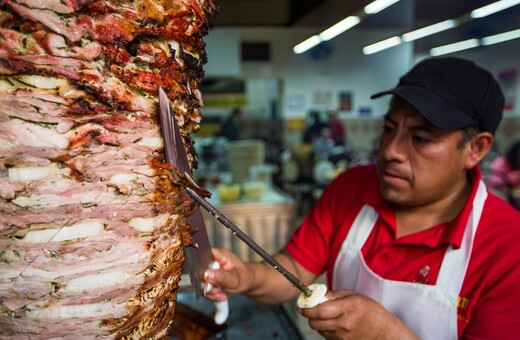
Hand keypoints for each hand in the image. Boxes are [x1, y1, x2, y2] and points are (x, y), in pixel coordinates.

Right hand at [203, 248, 252, 301]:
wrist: (247, 282)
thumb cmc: (245, 276)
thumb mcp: (235, 278)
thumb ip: (221, 276)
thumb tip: (206, 274)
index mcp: (218, 254)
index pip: (202, 256)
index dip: (201, 269)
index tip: (208, 280)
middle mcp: (212, 261)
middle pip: (199, 272)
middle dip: (207, 285)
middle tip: (218, 290)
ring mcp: (209, 270)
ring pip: (200, 283)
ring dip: (210, 292)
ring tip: (222, 294)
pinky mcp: (208, 279)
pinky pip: (204, 289)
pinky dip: (211, 295)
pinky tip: (220, 295)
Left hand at [298, 289, 417, 339]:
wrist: (383, 332)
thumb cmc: (370, 311)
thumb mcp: (353, 296)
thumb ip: (333, 295)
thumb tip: (316, 295)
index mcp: (347, 308)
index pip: (319, 310)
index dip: (306, 307)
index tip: (301, 304)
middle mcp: (343, 324)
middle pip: (314, 323)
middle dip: (309, 315)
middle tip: (311, 309)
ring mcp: (342, 337)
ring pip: (319, 330)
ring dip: (318, 323)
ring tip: (328, 316)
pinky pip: (326, 337)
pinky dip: (326, 330)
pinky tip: (334, 325)